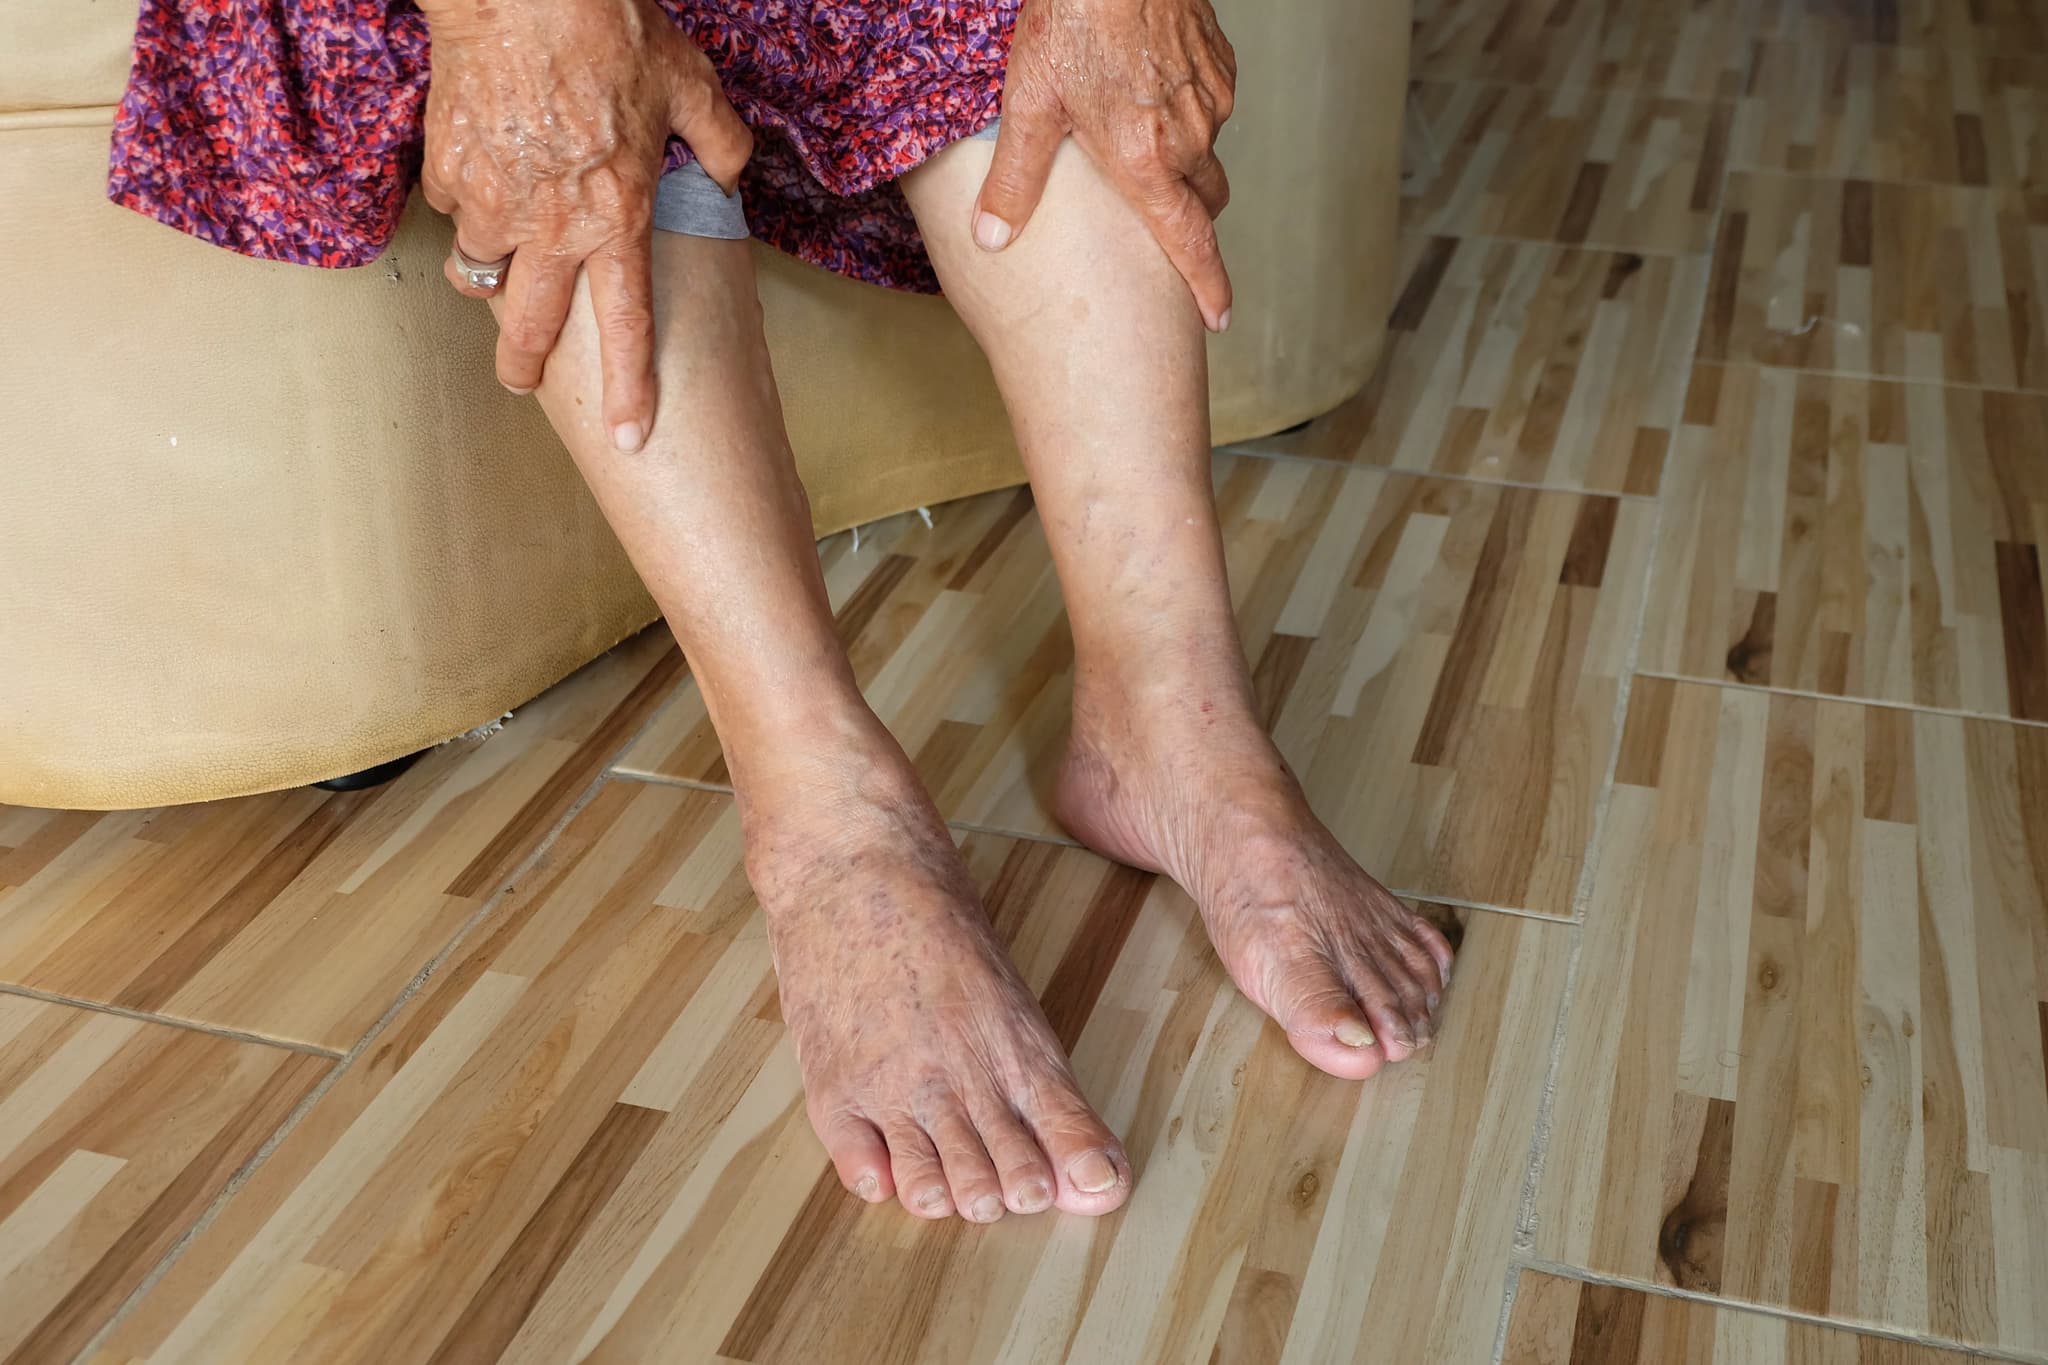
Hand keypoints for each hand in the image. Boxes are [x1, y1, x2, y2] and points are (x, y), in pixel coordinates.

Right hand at [419, 0, 752, 450]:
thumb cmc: (609, 31)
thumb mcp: (691, 83)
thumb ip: (720, 139)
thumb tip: (732, 168)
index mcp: (618, 218)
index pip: (628, 325)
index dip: (628, 389)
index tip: (628, 435)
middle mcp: (552, 226)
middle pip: (530, 327)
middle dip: (524, 366)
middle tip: (522, 381)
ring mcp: (492, 202)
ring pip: (483, 267)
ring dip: (491, 270)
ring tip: (502, 259)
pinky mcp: (448, 170)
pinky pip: (455, 206)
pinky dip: (467, 200)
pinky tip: (485, 172)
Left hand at [977, 0, 1236, 330]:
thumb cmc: (1073, 20)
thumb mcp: (1029, 103)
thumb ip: (1015, 179)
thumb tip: (992, 239)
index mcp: (1145, 161)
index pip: (1189, 243)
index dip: (1207, 285)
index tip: (1219, 317)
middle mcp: (1188, 137)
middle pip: (1205, 203)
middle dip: (1191, 222)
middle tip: (1169, 229)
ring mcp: (1210, 99)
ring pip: (1206, 152)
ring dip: (1184, 162)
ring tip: (1144, 143)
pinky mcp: (1220, 66)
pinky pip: (1211, 107)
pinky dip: (1189, 115)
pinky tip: (1153, 93)